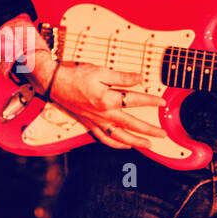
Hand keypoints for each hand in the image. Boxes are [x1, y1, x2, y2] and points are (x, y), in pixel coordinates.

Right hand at [0, 16, 166, 149]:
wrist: (53, 83)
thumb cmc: (75, 75)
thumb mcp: (100, 71)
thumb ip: (122, 77)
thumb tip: (140, 78)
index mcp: (107, 100)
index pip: (135, 101)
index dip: (151, 101)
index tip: (163, 102)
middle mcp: (103, 114)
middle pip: (131, 125)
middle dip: (149, 130)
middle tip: (162, 134)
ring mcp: (96, 122)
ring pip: (119, 137)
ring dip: (135, 142)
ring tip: (149, 145)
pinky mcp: (89, 124)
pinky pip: (104, 139)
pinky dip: (116, 144)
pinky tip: (125, 146)